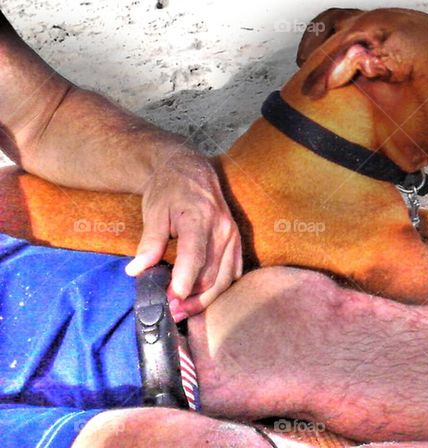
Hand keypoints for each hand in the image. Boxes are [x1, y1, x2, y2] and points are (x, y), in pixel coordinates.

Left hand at [124, 149, 241, 320]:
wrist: (191, 170)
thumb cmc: (169, 190)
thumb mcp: (153, 212)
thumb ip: (149, 242)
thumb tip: (136, 271)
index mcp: (199, 219)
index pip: (195, 256)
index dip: (183, 282)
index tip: (170, 301)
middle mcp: (222, 229)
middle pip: (211, 275)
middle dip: (190, 299)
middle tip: (168, 311)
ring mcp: (233, 236)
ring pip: (225, 279)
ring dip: (204, 299)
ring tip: (182, 310)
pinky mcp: (237, 241)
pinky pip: (233, 272)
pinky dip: (218, 288)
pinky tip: (200, 295)